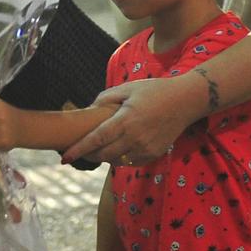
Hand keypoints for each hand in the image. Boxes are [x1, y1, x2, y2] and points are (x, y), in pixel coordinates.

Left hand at [59, 74, 204, 165]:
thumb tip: (89, 109)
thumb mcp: (128, 88)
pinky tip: (118, 148)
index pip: (96, 139)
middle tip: (79, 151)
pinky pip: (130, 162)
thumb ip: (106, 98)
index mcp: (126, 120)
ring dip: (104, 157)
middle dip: (88, 155)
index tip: (64, 157)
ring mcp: (145, 148)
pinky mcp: (153, 154)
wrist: (185, 101)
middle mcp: (135, 137)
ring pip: (116, 161)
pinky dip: (120, 158)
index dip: (79, 149)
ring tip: (98, 148)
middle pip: (103, 155)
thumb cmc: (155, 91)